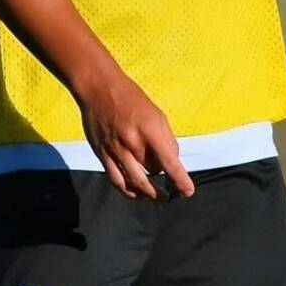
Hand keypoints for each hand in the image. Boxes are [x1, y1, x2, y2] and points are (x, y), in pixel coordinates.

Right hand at [74, 67, 195, 200]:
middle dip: (165, 182)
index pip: (169, 162)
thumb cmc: (130, 98)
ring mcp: (115, 150)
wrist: (98, 88)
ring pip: (135, 182)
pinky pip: (117, 180)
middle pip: (153, 172)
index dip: (179, 180)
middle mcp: (132, 142)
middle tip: (173, 191)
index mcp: (149, 129)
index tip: (187, 191)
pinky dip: (128, 191)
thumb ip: (165, 138)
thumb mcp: (156, 113)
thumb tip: (170, 160)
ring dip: (149, 193)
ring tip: (159, 197)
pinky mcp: (102, 154)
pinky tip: (137, 194)